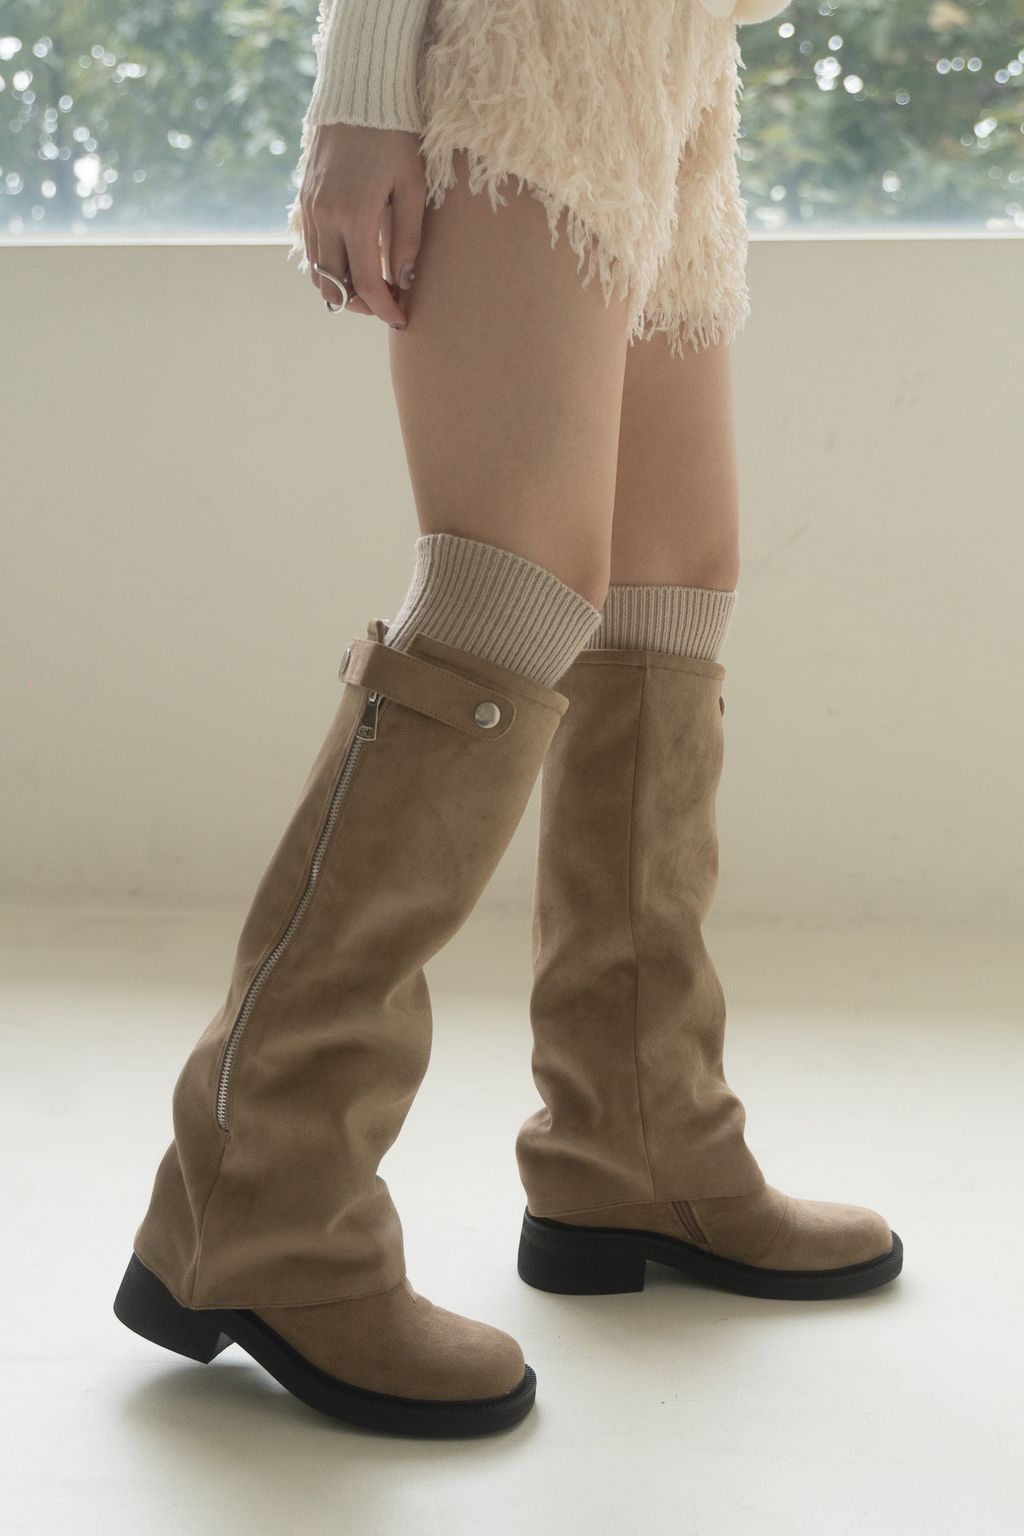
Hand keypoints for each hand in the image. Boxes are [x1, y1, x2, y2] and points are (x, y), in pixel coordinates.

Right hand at [299, 121, 426, 329]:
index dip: (385, 309)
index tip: (401, 320)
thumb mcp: (412, 187)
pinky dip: (330, 266)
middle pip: (334, 287)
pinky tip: (354, 261)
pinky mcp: (305, 200)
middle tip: (387, 304)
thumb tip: (405, 282)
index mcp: (356, 216)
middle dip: (361, 305)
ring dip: (342, 288)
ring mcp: (310, 209)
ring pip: (317, 272)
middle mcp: (326, 217)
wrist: (359, 94)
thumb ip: (408, 238)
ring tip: (372, 286)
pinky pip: (311, 249)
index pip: (367, 283)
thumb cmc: (394, 138)